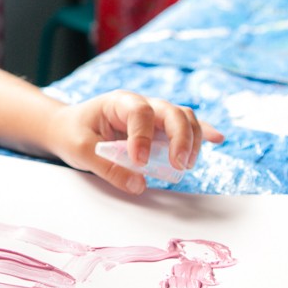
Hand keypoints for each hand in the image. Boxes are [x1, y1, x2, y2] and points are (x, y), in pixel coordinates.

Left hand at [45, 91, 224, 194]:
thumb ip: (107, 167)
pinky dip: (202, 133)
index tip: (138, 161)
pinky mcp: (160, 130)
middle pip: (171, 111)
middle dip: (180, 137)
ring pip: (183, 118)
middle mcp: (141, 105)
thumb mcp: (80, 150)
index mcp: (118, 102)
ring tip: (186, 165)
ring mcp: (154, 117)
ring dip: (191, 140)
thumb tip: (139, 185)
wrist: (68, 128)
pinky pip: (186, 127)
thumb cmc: (73, 134)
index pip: (139, 112)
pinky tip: (218, 139)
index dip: (143, 136)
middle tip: (179, 165)